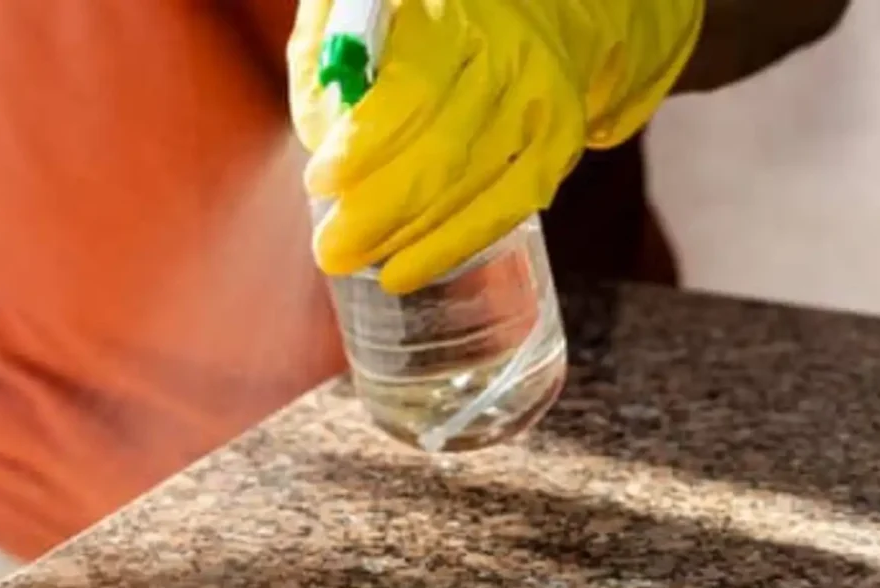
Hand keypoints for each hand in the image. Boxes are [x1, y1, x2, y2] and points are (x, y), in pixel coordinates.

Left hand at [288, 0, 702, 291]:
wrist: (536, 0)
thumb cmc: (421, 11)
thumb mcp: (354, 6)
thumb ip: (325, 56)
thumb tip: (322, 131)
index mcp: (449, 13)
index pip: (410, 91)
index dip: (363, 147)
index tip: (320, 181)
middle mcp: (505, 53)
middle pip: (443, 152)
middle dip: (378, 212)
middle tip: (331, 247)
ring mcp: (539, 98)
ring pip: (474, 187)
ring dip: (410, 238)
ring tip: (358, 261)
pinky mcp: (558, 137)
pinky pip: (510, 205)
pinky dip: (456, 244)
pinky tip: (409, 268)